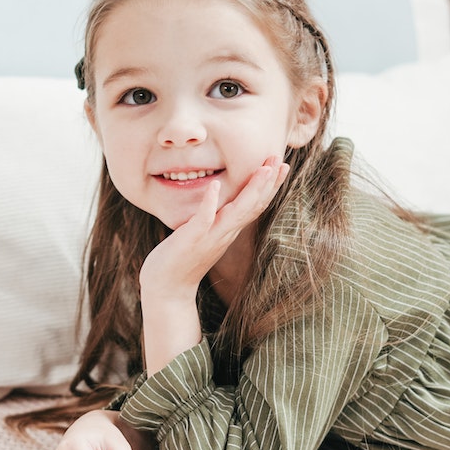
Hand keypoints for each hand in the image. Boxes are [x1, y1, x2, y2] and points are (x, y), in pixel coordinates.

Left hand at [138, 158, 289, 372]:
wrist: (167, 289)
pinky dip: (210, 202)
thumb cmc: (182, 259)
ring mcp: (210, 237)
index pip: (255, 205)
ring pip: (236, 211)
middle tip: (281, 159)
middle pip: (253, 205)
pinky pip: (203, 219)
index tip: (282, 165)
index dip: (270, 186)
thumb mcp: (205, 235)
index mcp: (229, 230)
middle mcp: (225, 233)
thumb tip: (220, 201)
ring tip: (263, 169)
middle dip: (269, 182)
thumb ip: (216, 219)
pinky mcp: (192, 239)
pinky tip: (216, 185)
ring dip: (251, 190)